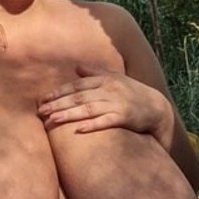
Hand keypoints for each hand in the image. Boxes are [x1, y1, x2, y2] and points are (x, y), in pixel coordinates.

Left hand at [38, 64, 169, 138]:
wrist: (157, 108)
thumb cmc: (133, 94)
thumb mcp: (115, 80)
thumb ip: (95, 74)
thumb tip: (76, 68)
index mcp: (105, 80)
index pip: (77, 85)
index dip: (59, 92)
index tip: (44, 99)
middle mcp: (109, 89)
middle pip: (79, 97)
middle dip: (58, 104)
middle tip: (41, 111)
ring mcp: (117, 103)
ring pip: (88, 109)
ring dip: (69, 114)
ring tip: (52, 120)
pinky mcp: (125, 117)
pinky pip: (106, 122)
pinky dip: (92, 125)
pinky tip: (78, 130)